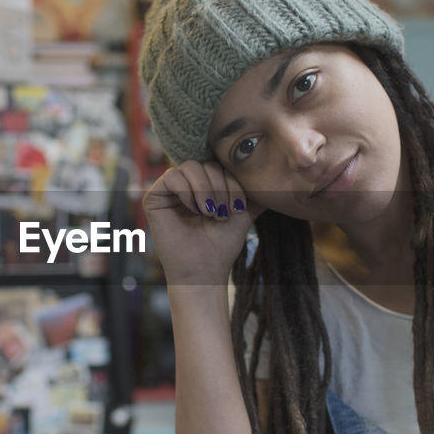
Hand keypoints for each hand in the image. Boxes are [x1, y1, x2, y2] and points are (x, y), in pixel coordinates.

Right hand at [144, 161, 263, 285]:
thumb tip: (279, 182)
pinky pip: (173, 176)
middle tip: (224, 212)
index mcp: (204, 184)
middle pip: (206, 163)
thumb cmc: (221, 245)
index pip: (220, 164)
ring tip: (211, 214)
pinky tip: (195, 210)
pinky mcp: (154, 197)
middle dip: (221, 187)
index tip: (239, 207)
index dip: (232, 180)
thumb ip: (255, 194)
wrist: (205, 269)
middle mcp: (185, 184)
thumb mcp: (243, 212)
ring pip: (190, 167)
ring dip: (207, 190)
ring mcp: (169, 190)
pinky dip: (188, 192)